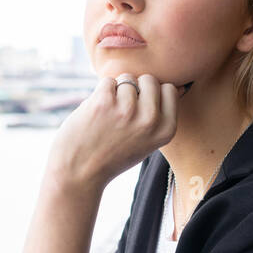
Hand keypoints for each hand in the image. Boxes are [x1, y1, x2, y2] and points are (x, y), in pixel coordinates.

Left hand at [44, 72, 179, 194]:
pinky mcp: (103, 102)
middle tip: (120, 112)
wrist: (79, 173)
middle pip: (149, 80)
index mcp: (165, 130)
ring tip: (107, 116)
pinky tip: (95, 113)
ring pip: (127, 79)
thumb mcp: (146, 143)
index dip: (152, 95)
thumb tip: (174, 85)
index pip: (169, 89)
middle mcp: (150, 120)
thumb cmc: (111, 156)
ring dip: (115, 91)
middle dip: (135, 88)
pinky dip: (99, 93)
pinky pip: (107, 81)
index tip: (138, 110)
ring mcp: (127, 110)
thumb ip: (158, 118)